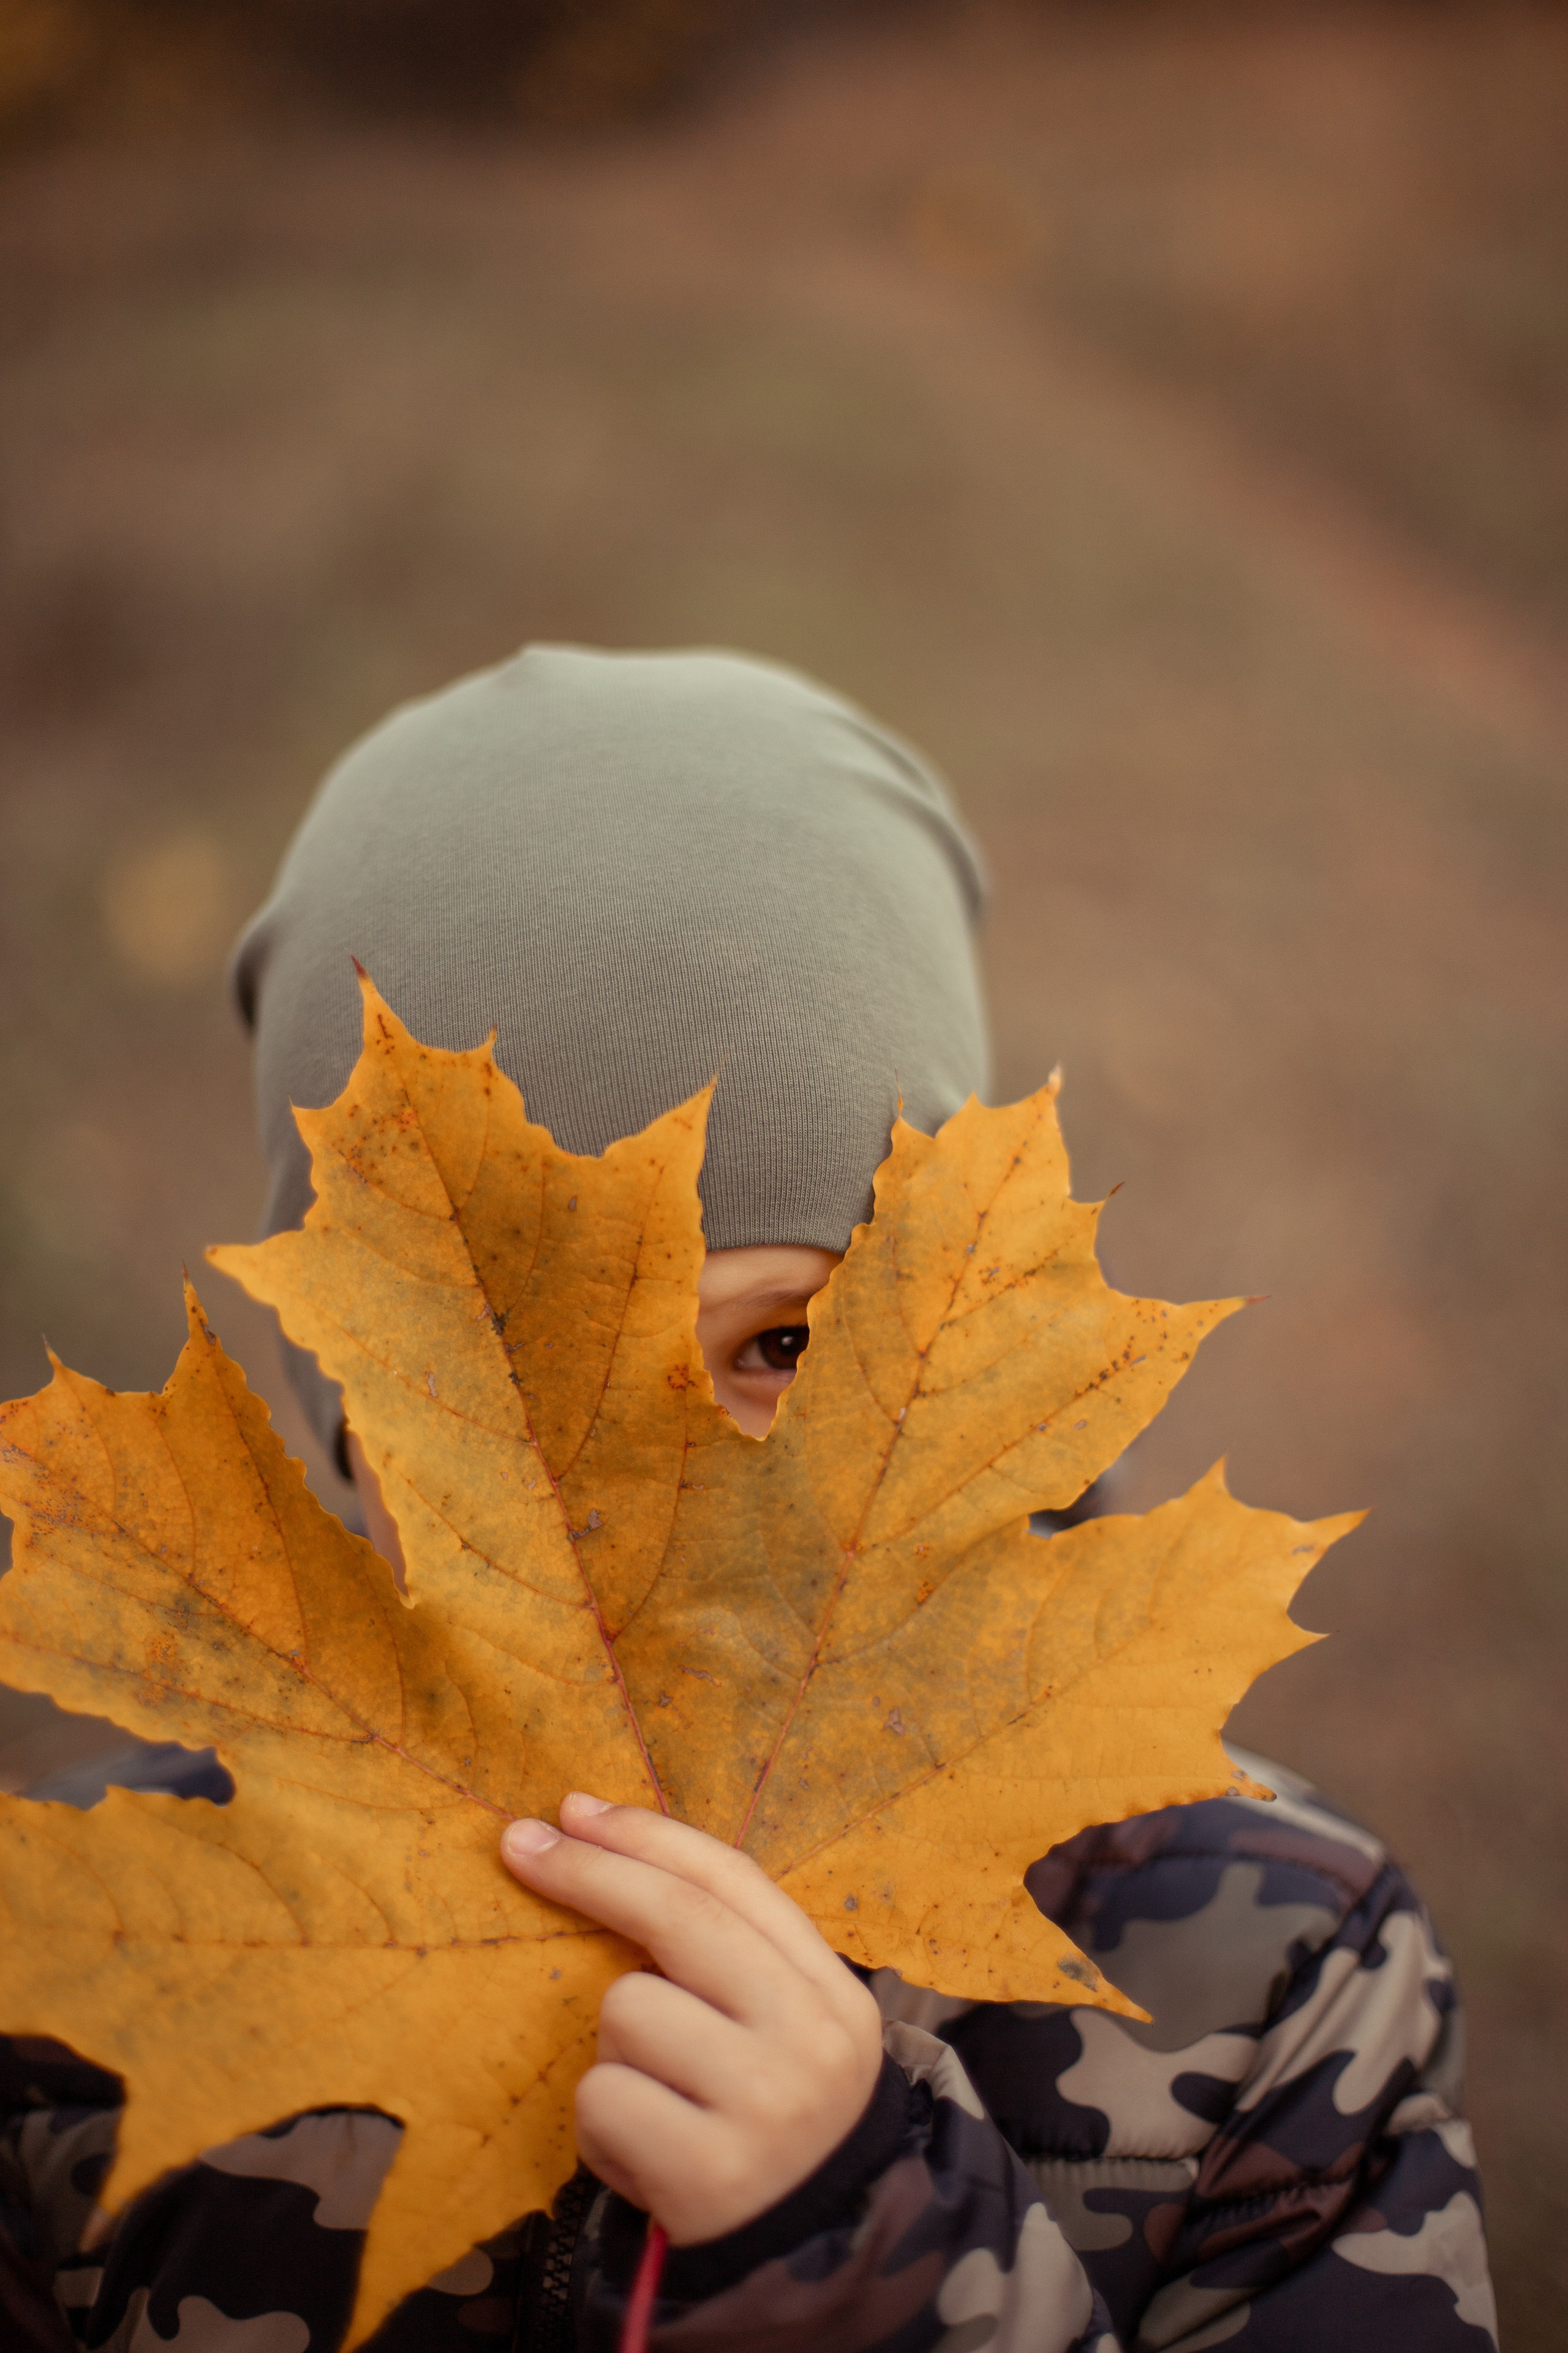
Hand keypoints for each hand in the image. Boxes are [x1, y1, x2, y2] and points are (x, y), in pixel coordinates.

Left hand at [500, 1794, 884, 2244]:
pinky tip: (644, 2156)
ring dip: (616, 2053)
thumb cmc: (764, 2129)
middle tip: (519, 1844)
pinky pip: (603, 2096)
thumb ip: (721, 1952)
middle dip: (589, 1871)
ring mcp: (766, 2105)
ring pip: (628, 2010)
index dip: (647, 1834)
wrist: (807, 2270)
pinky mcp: (709, 2172)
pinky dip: (603, 2126)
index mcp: (832, 1994)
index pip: (735, 1882)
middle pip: (678, 1919)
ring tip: (656, 2104)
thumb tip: (596, 1838)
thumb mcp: (776, 2034)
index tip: (574, 1807)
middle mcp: (812, 2040)